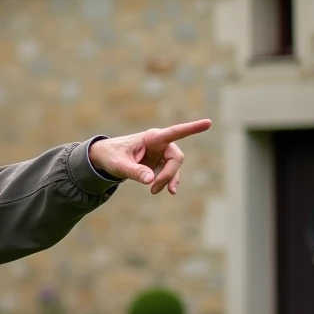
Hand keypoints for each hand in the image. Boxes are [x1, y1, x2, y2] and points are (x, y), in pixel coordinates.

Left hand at [88, 119, 211, 194]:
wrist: (105, 158)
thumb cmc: (111, 156)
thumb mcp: (119, 165)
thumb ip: (134, 171)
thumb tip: (150, 180)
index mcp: (152, 137)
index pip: (175, 132)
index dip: (192, 128)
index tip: (208, 123)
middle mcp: (160, 143)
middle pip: (176, 158)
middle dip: (168, 174)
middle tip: (154, 187)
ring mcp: (161, 154)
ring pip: (174, 167)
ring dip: (167, 180)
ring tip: (154, 191)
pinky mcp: (159, 163)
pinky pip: (169, 173)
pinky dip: (167, 182)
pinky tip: (166, 190)